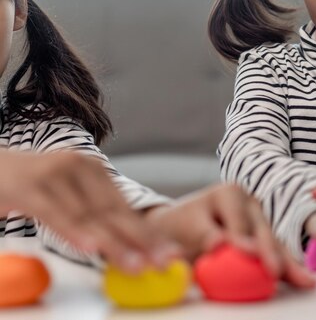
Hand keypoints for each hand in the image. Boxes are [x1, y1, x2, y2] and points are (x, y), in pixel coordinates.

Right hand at [0, 150, 179, 272]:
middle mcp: (80, 167)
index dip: (149, 233)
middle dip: (141, 240)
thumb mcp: (68, 196)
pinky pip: (55, 213)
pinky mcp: (29, 186)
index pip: (126, 208)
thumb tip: (128, 247)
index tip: (170, 254)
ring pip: (89, 216)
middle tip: (162, 262)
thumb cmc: (31, 188)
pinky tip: (90, 247)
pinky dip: (73, 231)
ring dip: (113, 243)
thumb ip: (93, 216)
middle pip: (114, 212)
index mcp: (94, 171)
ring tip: (135, 265)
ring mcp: (55, 174)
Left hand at [144, 184, 315, 288]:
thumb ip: (200, 235)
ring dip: (286, 263)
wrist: (177, 231)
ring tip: (303, 280)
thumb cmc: (178, 228)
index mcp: (228, 193)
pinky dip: (286, 269)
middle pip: (261, 229)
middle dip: (268, 251)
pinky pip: (275, 255)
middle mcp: (249, 203)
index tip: (247, 253)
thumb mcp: (183, 227)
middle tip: (273, 270)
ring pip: (273, 243)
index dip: (243, 236)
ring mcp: (260, 220)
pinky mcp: (264, 239)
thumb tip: (218, 244)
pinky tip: (302, 281)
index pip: (237, 217)